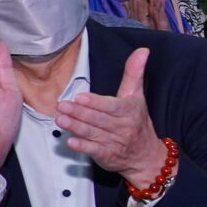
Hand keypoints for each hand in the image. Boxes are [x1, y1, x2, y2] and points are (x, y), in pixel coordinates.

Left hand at [56, 47, 167, 186]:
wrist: (147, 156)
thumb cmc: (138, 121)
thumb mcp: (137, 96)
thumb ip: (134, 73)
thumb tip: (142, 50)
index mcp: (129, 110)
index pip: (112, 106)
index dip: (96, 102)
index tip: (80, 97)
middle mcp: (122, 127)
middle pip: (98, 119)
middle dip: (79, 113)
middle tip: (62, 105)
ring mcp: (114, 142)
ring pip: (93, 133)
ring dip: (76, 127)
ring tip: (60, 119)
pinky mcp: (106, 155)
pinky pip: (93, 151)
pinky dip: (82, 147)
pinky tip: (70, 142)